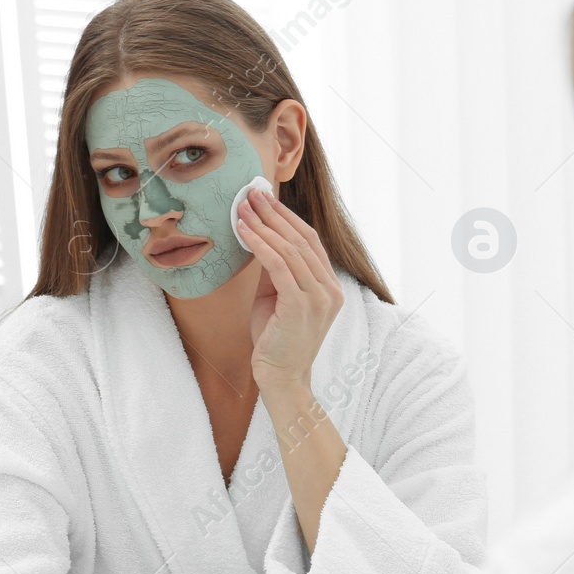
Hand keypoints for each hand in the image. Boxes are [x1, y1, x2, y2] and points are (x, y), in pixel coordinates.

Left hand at [237, 187, 343, 398]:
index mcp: (330, 286)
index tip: (265, 199)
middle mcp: (330, 289)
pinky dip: (259, 244)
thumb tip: (258, 238)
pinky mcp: (301, 305)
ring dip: (263, 225)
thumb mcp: (277, 298)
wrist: (282, 379)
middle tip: (251, 194)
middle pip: (302, 239)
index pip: (310, 242)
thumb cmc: (277, 341)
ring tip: (242, 208)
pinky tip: (243, 232)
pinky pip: (278, 265)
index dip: (287, 217)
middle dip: (274, 213)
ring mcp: (319, 297)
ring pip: (290, 249)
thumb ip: (275, 271)